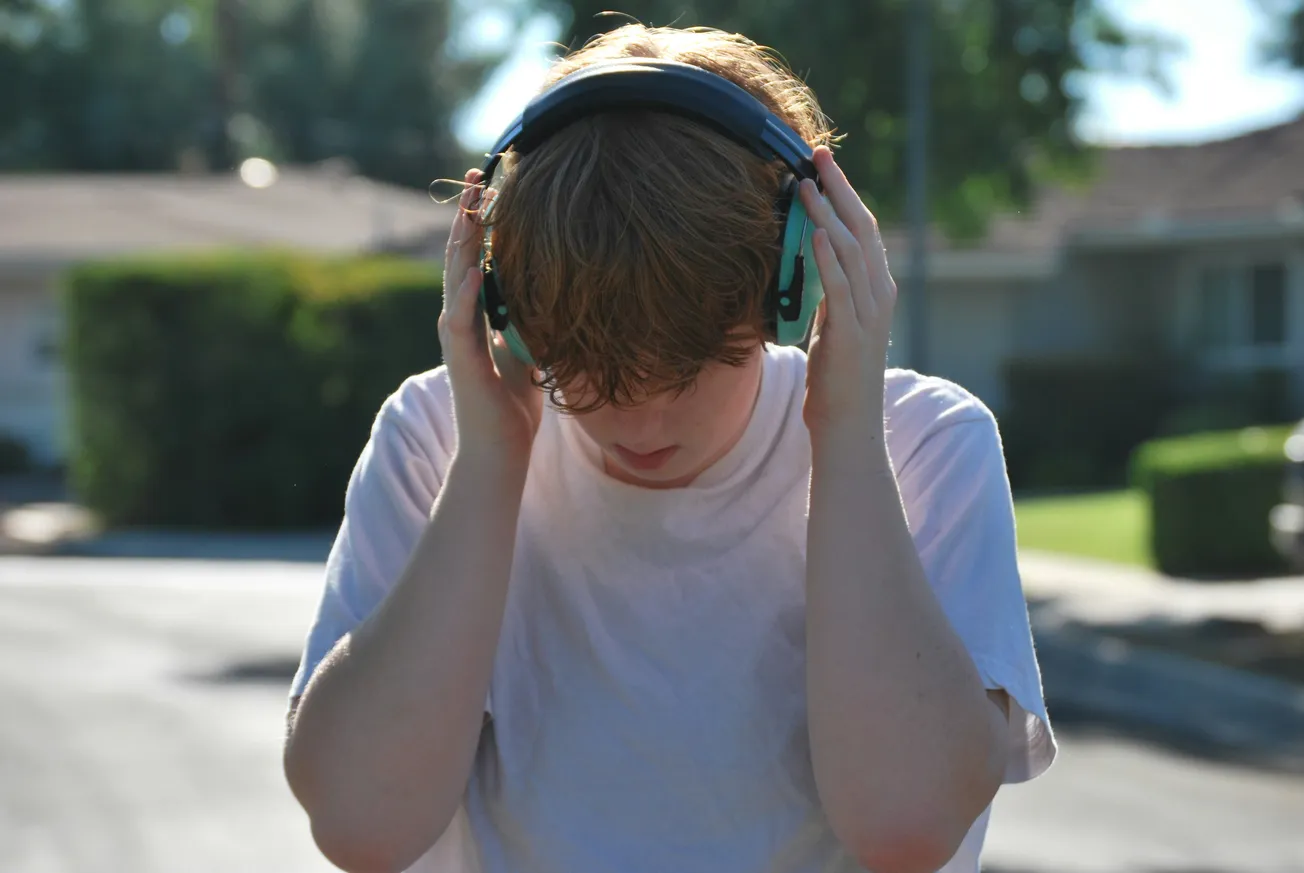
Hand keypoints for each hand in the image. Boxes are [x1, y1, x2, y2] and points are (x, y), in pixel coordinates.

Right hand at [438, 169, 542, 467]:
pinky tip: (475, 268)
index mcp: (476, 317)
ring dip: (461, 244)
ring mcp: (456, 340)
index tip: (494, 187)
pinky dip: (465, 293)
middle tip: (479, 178)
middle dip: (468, 218)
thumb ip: (528, 323)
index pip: (476, 259)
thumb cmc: (514, 408)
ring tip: (470, 210)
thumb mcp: (528, 352)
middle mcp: (460, 321)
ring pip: (454, 280)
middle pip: (460, 258)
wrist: (499, 452)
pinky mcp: (459, 361)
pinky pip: (460, 320)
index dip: (482, 224)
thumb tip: (550, 293)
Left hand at [797, 146, 896, 449]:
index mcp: (877, 290)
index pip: (864, 230)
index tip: (823, 166)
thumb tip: (812, 263)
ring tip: (807, 185)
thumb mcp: (833, 326)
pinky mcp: (852, 333)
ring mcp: (869, 314)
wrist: (849, 426)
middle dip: (839, 189)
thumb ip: (830, 294)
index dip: (845, 194)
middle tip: (817, 155)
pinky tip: (817, 233)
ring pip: (852, 251)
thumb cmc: (837, 380)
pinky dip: (830, 257)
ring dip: (828, 214)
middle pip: (862, 228)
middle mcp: (879, 295)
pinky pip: (841, 287)